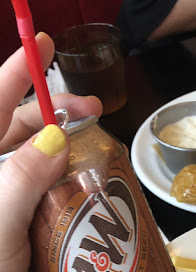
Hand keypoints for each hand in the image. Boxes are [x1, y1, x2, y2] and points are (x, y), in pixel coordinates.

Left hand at [0, 33, 101, 271]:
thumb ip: (22, 178)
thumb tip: (55, 135)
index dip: (18, 70)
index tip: (41, 42)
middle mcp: (1, 174)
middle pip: (29, 128)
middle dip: (59, 113)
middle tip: (93, 110)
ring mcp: (20, 198)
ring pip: (51, 160)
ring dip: (76, 151)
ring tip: (101, 148)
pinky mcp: (40, 221)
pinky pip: (64, 192)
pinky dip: (83, 184)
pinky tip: (101, 185)